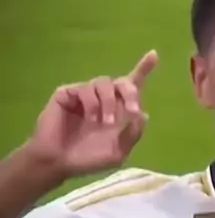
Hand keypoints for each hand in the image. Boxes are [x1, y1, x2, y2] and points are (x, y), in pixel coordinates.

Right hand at [27, 50, 157, 177]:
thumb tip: (144, 114)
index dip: (144, 69)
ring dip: (110, 103)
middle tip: (132, 110)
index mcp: (118, 111)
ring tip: (105, 124)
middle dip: (130, 93)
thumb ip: (132, 134)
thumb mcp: (117, 153)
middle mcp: (103, 99)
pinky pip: (85, 89)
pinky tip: (89, 120)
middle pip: (122, 82)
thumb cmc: (88, 160)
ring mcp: (85, 94)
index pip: (133, 86)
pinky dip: (92, 105)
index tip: (154, 54)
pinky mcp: (68, 93)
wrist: (59, 163)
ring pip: (104, 83)